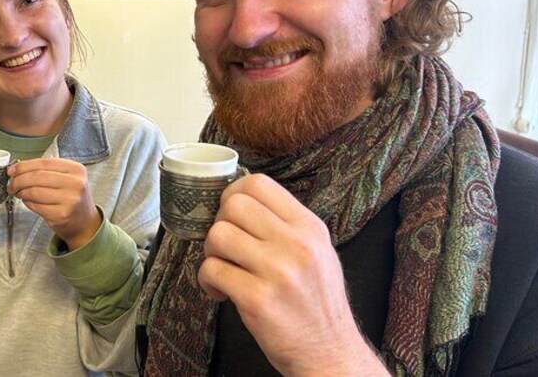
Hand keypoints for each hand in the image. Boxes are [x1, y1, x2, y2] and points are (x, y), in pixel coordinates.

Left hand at [7, 158, 100, 249]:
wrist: (85, 223)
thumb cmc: (71, 198)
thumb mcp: (67, 179)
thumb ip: (46, 171)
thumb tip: (17, 169)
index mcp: (76, 169)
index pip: (44, 162)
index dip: (24, 165)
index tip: (12, 170)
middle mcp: (75, 183)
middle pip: (37, 176)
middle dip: (19, 179)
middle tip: (11, 183)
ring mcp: (70, 200)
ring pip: (34, 191)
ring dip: (21, 192)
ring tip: (18, 193)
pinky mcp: (61, 215)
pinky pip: (36, 206)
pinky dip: (28, 203)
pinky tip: (28, 202)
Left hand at [197, 174, 388, 375]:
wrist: (330, 354)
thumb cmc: (317, 302)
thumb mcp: (318, 252)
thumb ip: (286, 224)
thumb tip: (239, 200)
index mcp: (309, 227)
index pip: (258, 184)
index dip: (233, 194)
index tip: (231, 216)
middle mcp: (297, 244)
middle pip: (233, 205)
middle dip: (219, 224)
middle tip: (225, 248)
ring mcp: (278, 272)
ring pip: (217, 235)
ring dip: (210, 253)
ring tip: (223, 270)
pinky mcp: (258, 300)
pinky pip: (211, 270)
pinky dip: (207, 281)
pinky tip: (221, 292)